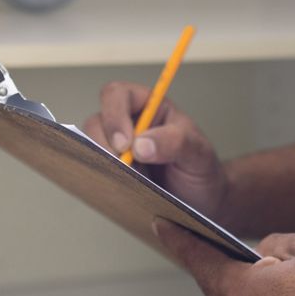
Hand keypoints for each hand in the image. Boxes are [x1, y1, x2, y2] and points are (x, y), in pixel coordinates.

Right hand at [83, 81, 229, 219]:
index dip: (115, 115)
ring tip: (128, 180)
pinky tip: (119, 188)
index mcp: (150, 107)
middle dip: (104, 143)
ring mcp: (118, 149)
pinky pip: (94, 169)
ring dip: (103, 162)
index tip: (125, 144)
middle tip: (123, 166)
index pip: (119, 95)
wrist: (203, 201)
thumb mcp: (199, 153)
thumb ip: (175, 142)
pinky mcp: (112, 171)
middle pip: (97, 120)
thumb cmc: (201, 169)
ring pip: (91, 145)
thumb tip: (140, 145)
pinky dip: (101, 177)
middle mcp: (129, 124)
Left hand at [155, 220, 294, 295]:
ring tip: (279, 278)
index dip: (180, 240)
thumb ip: (276, 242)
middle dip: (223, 267)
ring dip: (251, 293)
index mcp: (243, 292)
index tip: (163, 227)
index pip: (201, 260)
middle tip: (228, 248)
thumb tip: (264, 253)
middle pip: (219, 288)